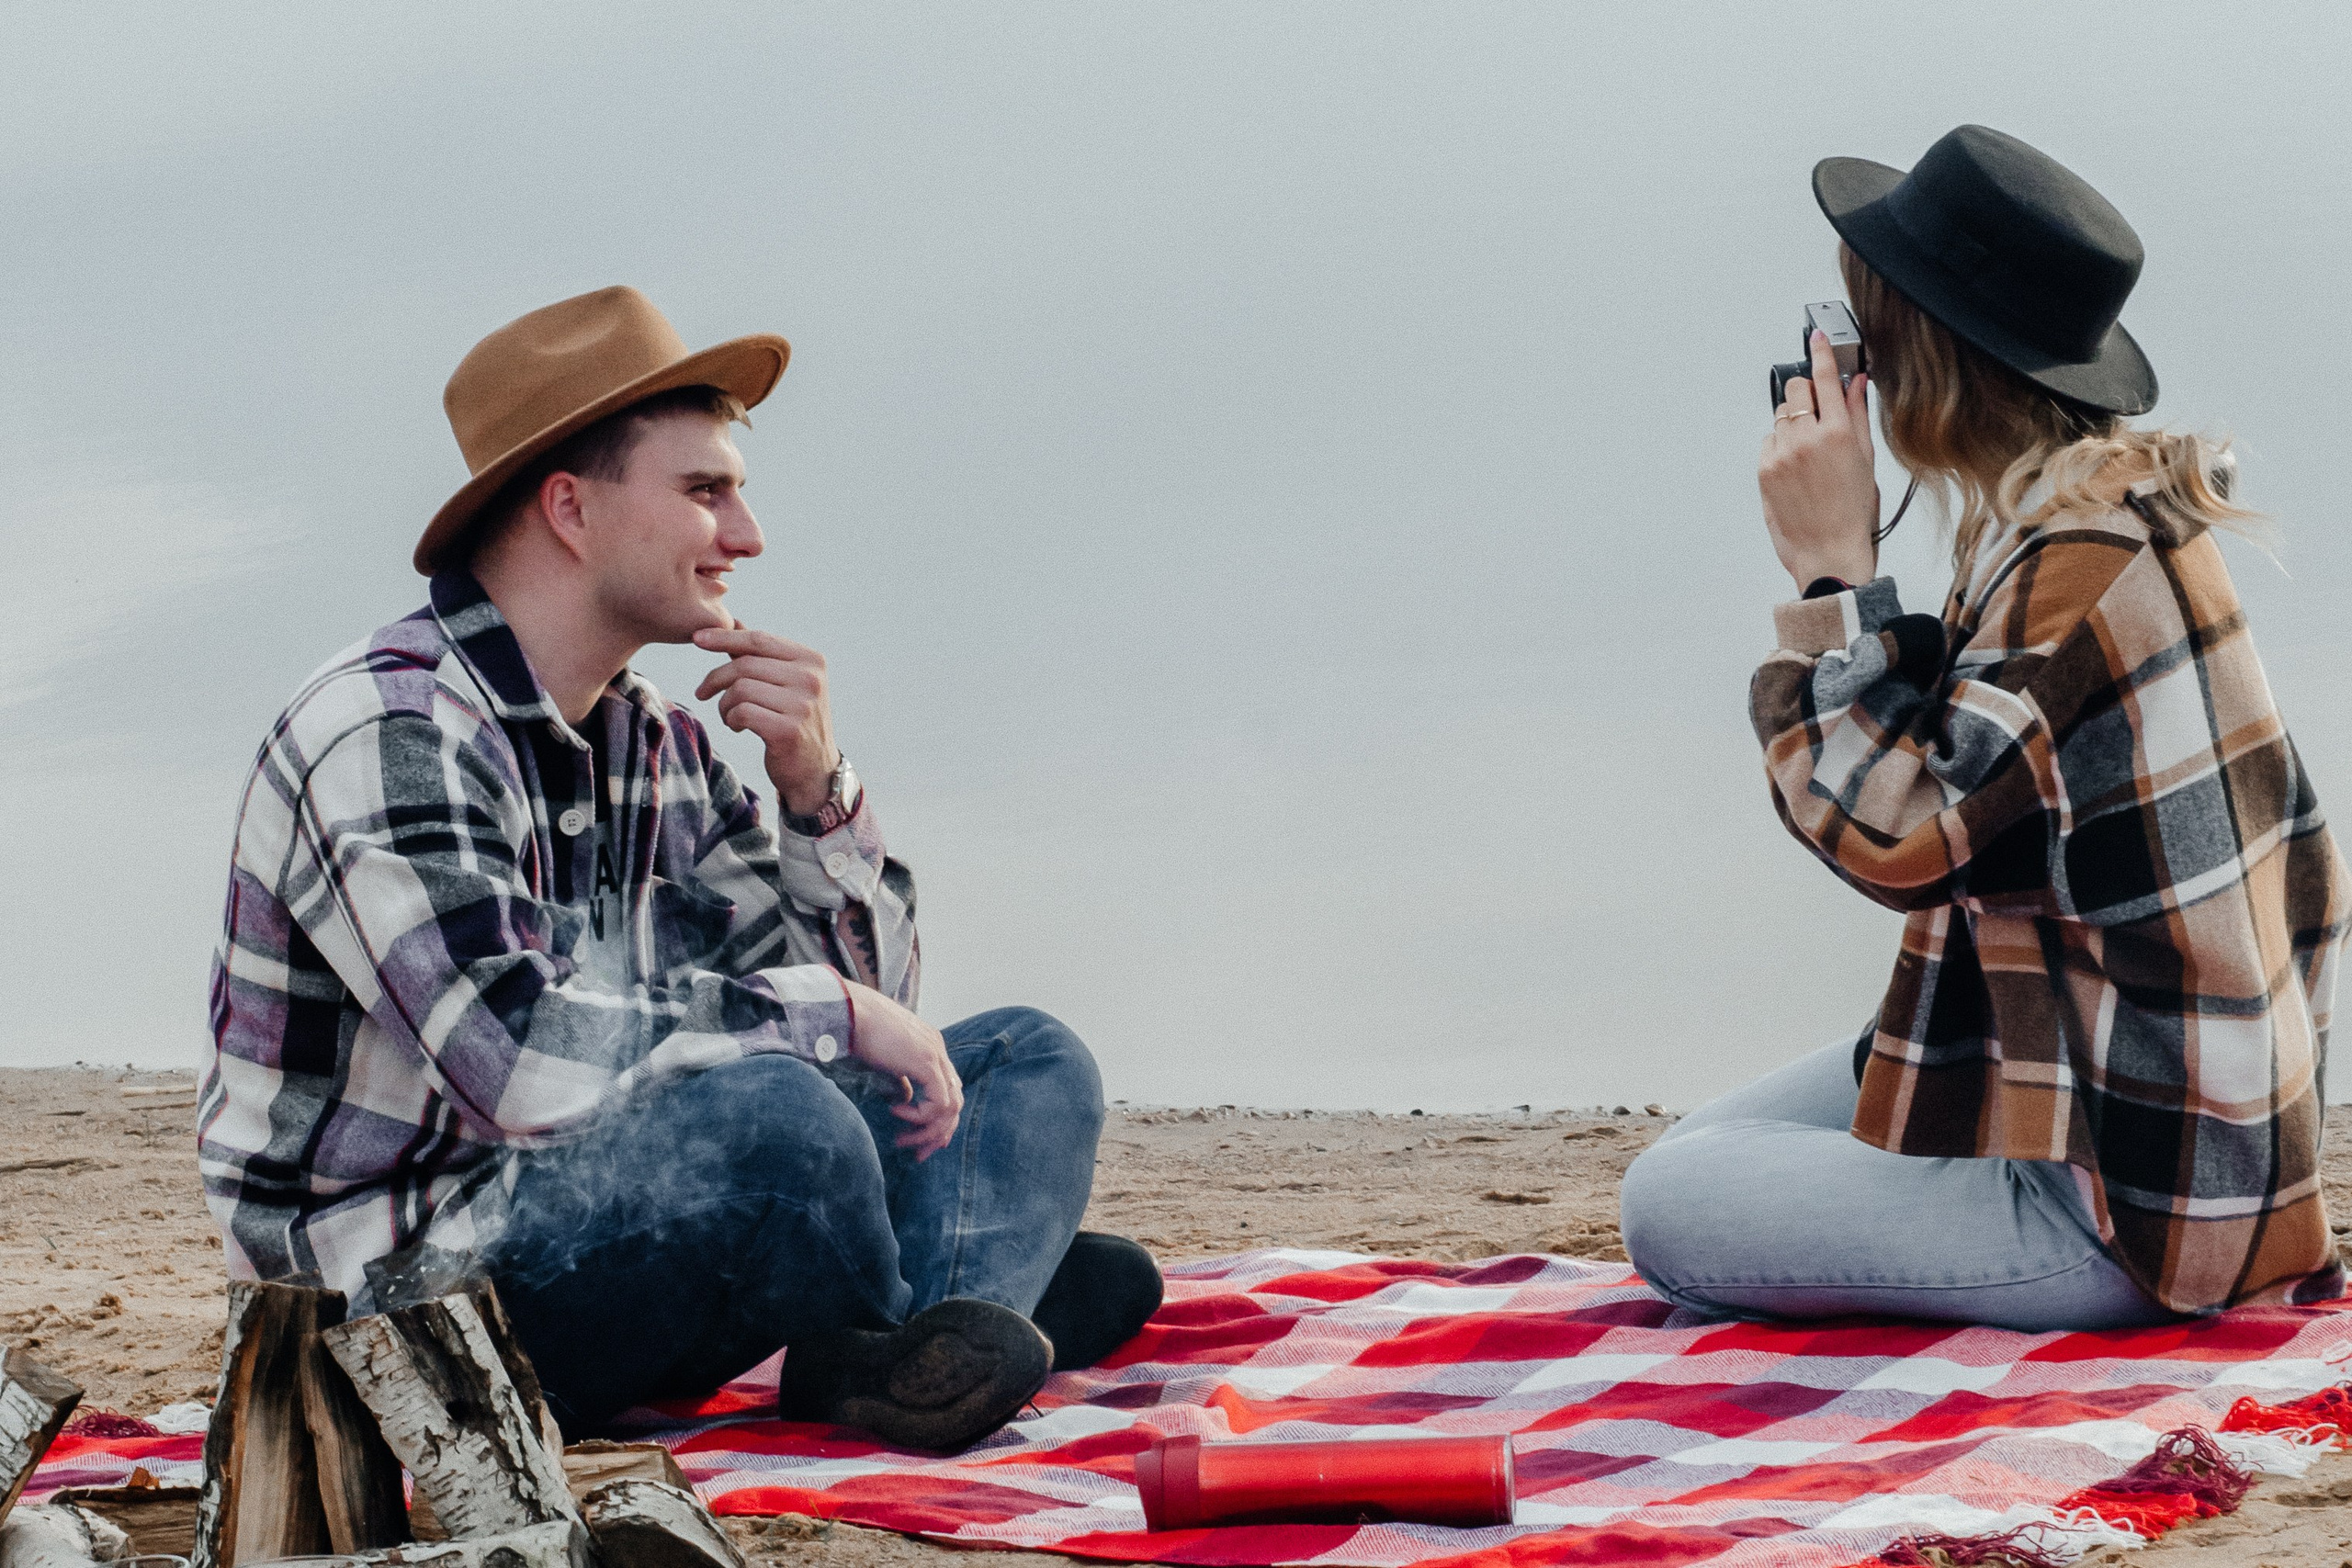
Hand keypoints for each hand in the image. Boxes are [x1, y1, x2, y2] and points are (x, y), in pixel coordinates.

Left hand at [692, 626, 838, 814]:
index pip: (759, 639)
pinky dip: (731, 718)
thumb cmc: (793, 721)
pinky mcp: (788, 730)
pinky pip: (742, 712)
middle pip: (746, 664)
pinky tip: (737, 726)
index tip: (697, 639)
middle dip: (716, 678)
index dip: (725, 637)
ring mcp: (802, 705)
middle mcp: (811, 679)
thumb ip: (761, 655)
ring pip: (741, 688)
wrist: (814, 770)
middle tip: (703, 692)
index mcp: (811, 660)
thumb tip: (736, 621)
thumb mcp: (784, 683)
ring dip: (724, 703)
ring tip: (729, 715)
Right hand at [843, 983, 962, 1158]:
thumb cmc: (858, 1031)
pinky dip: (920, 1116)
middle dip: (938, 1134)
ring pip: (951, 1107)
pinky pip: (939, 1103)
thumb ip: (898, 1078)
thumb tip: (902, 1100)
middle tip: (918, 1154)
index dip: (938, 1120)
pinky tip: (895, 1112)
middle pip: (955, 1103)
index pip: (949, 1091)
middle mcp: (938, 1051)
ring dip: (928, 1131)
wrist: (849, 1010)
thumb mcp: (884, 1060)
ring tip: (901, 1140)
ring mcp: (935, 1055)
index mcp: (930, 1049)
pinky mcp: (926, 1062)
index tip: (921, 1140)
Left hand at [1759, 328, 1881, 590]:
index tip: (1817, 336)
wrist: (1828, 552)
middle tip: (1818, 414)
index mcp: (1839, 433)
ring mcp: (1781, 453)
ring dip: (1793, 424)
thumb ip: (1857, 415)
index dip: (1821, 352)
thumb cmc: (1852, 512)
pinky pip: (1769, 441)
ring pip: (1781, 416)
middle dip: (1807, 394)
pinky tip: (1796, 470)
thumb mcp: (1865, 460)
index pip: (1826, 377)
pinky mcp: (1763, 469)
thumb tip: (1855, 382)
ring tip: (1810, 455)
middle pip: (1797, 390)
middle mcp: (1807, 439)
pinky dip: (1780, 446)